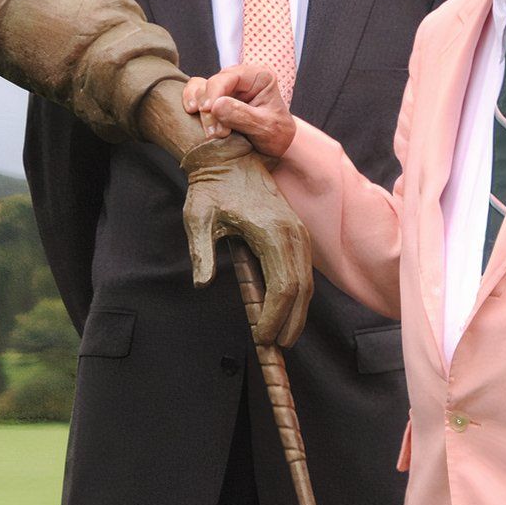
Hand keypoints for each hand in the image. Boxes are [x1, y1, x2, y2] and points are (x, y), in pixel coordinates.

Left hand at [180, 138, 311, 346]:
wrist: (229, 158)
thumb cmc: (211, 188)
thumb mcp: (198, 217)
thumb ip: (201, 252)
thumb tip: (203, 283)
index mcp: (272, 232)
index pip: (283, 286)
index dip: (274, 316)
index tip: (260, 336)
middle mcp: (293, 233)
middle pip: (301, 289)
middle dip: (290, 322)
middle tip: (275, 347)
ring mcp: (298, 233)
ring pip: (307, 282)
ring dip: (298, 312)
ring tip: (283, 336)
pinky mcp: (297, 233)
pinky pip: (303, 271)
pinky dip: (298, 295)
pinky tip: (285, 310)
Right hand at [183, 63, 294, 161]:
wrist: (277, 150)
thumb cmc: (277, 136)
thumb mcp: (266, 128)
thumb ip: (243, 116)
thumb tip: (215, 106)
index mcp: (258, 77)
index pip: (230, 76)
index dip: (215, 91)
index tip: (208, 109)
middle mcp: (239, 79)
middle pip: (212, 83)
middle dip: (209, 108)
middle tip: (216, 133)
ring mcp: (225, 89)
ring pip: (199, 87)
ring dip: (198, 107)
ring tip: (208, 131)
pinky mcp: (214, 101)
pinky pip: (195, 94)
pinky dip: (190, 103)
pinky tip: (191, 114)